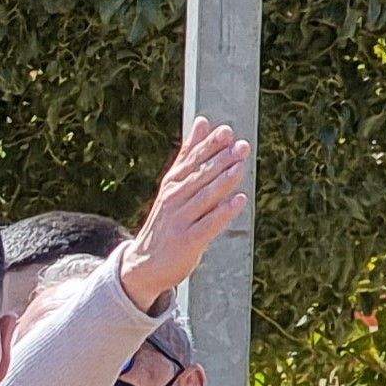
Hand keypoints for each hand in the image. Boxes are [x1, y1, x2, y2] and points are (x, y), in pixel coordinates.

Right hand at [117, 119, 251, 313]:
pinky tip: (239, 200)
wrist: (144, 264)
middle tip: (241, 146)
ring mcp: (180, 221)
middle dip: (220, 161)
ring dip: (223, 182)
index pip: (192, 161)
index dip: (209, 146)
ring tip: (240, 166)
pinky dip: (223, 212)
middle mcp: (174, 199)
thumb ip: (189, 154)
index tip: (225, 132)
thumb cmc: (168, 220)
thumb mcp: (174, 184)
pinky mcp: (188, 242)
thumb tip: (202, 121)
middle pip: (200, 177)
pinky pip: (208, 225)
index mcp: (173, 183)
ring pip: (204, 198)